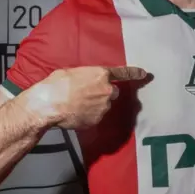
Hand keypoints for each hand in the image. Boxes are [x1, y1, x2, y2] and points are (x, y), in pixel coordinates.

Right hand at [21, 66, 146, 129]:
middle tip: (87, 94)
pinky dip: (89, 116)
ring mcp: (103, 107)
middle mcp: (107, 91)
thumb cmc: (57, 83)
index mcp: (101, 74)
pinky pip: (95, 117)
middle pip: (112, 92)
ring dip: (95, 106)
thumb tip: (85, 81)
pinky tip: (76, 114)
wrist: (49, 104)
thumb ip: (85, 77)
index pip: (123, 73)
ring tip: (77, 105)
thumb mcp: (72, 72)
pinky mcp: (97, 120)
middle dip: (104, 94)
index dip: (134, 73)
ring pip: (103, 106)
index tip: (145, 74)